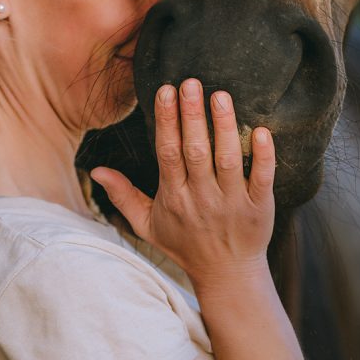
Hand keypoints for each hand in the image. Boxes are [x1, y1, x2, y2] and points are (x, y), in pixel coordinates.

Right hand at [90, 78, 275, 286]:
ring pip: (226, 160)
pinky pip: (261, 179)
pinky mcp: (259, 208)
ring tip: (220, 95)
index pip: (167, 153)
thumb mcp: (147, 225)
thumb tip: (97, 170)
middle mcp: (201, 198)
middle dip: (192, 115)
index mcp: (174, 197)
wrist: (227, 277)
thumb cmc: (185, 245)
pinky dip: (262, 156)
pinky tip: (261, 131)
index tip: (166, 90)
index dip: (166, 121)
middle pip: (194, 151)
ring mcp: (231, 203)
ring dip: (223, 127)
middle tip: (191, 82)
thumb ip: (123, 196)